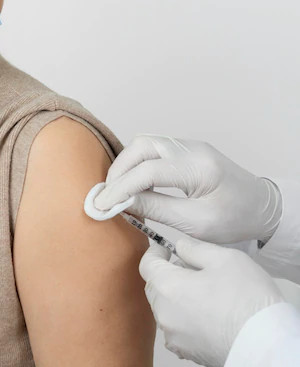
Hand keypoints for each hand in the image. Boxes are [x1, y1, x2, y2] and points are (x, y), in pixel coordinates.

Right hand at [94, 135, 281, 243]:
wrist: (264, 209)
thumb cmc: (237, 218)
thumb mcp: (197, 223)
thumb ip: (157, 209)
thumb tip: (122, 203)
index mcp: (199, 167)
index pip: (148, 171)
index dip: (120, 188)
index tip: (102, 205)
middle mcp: (192, 149)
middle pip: (141, 146)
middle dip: (119, 171)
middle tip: (107, 196)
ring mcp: (190, 146)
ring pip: (144, 144)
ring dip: (126, 165)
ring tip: (117, 190)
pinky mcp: (187, 151)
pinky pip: (153, 149)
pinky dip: (137, 164)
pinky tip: (133, 184)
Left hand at [139, 238, 283, 366]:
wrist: (265, 343)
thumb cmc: (247, 299)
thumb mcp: (226, 259)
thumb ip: (195, 249)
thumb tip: (180, 247)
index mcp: (168, 287)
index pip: (147, 265)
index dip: (155, 253)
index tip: (165, 248)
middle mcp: (163, 312)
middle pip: (155, 287)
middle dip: (167, 275)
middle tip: (190, 270)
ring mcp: (173, 334)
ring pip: (165, 309)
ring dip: (176, 298)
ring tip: (203, 293)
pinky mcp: (186, 350)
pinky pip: (177, 328)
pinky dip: (185, 318)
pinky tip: (207, 315)